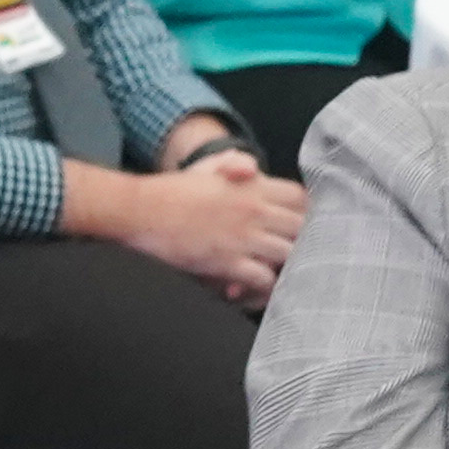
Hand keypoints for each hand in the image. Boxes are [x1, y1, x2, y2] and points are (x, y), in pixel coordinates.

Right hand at [70, 147, 302, 307]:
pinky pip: (263, 277)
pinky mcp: (228, 261)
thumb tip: (251, 167)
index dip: (308, 211)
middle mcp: (254, 210)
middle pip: (303, 227)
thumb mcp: (204, 168)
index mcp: (251, 186)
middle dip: (304, 241)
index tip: (303, 222)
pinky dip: (264, 285)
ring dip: (287, 264)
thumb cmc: (171, 191)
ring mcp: (243, 237)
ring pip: (289, 254)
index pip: (300, 197)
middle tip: (299, 253)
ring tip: (279, 271)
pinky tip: (255, 284)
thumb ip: (233, 163)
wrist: (141, 211)